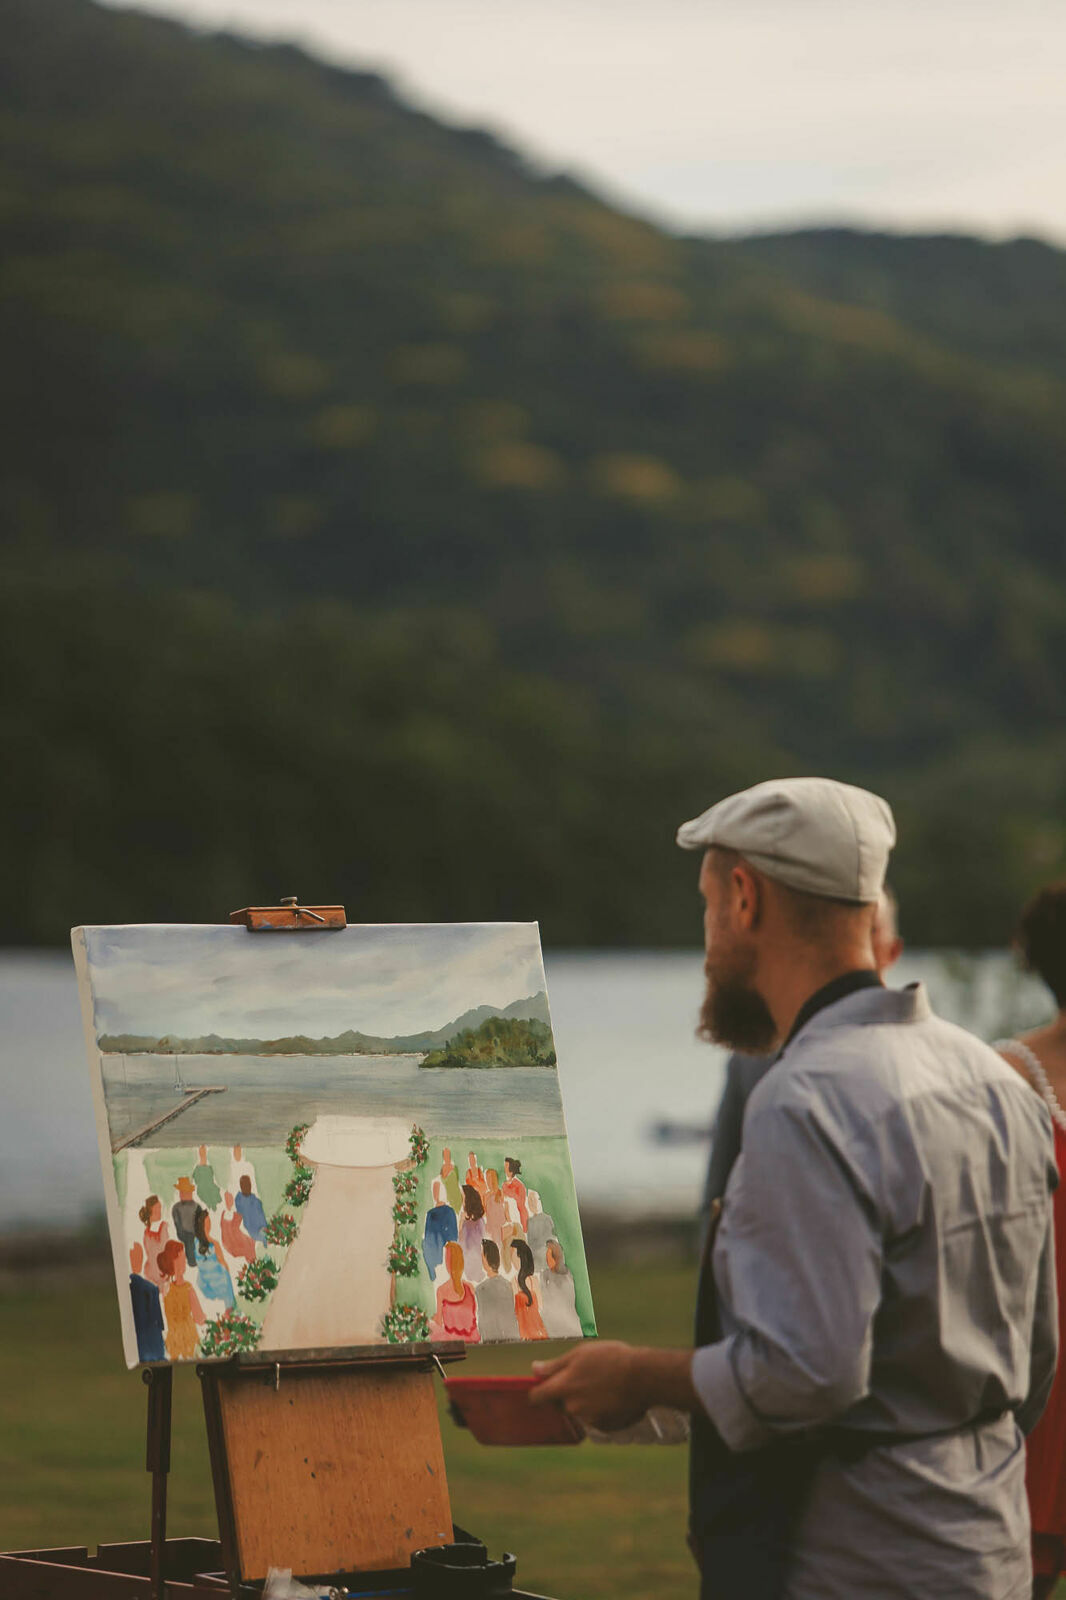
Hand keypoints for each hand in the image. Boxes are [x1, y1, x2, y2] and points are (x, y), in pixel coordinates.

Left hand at [529, 1340, 647, 1431]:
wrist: (644, 1377)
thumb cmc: (611, 1359)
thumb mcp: (581, 1354)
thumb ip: (555, 1365)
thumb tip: (534, 1369)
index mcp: (564, 1387)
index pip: (537, 1397)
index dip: (538, 1392)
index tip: (542, 1388)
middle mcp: (573, 1407)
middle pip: (561, 1404)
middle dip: (569, 1393)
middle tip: (587, 1377)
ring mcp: (589, 1420)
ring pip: (581, 1411)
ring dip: (587, 1401)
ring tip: (605, 1384)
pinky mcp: (605, 1428)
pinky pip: (597, 1419)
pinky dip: (602, 1410)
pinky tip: (615, 1396)